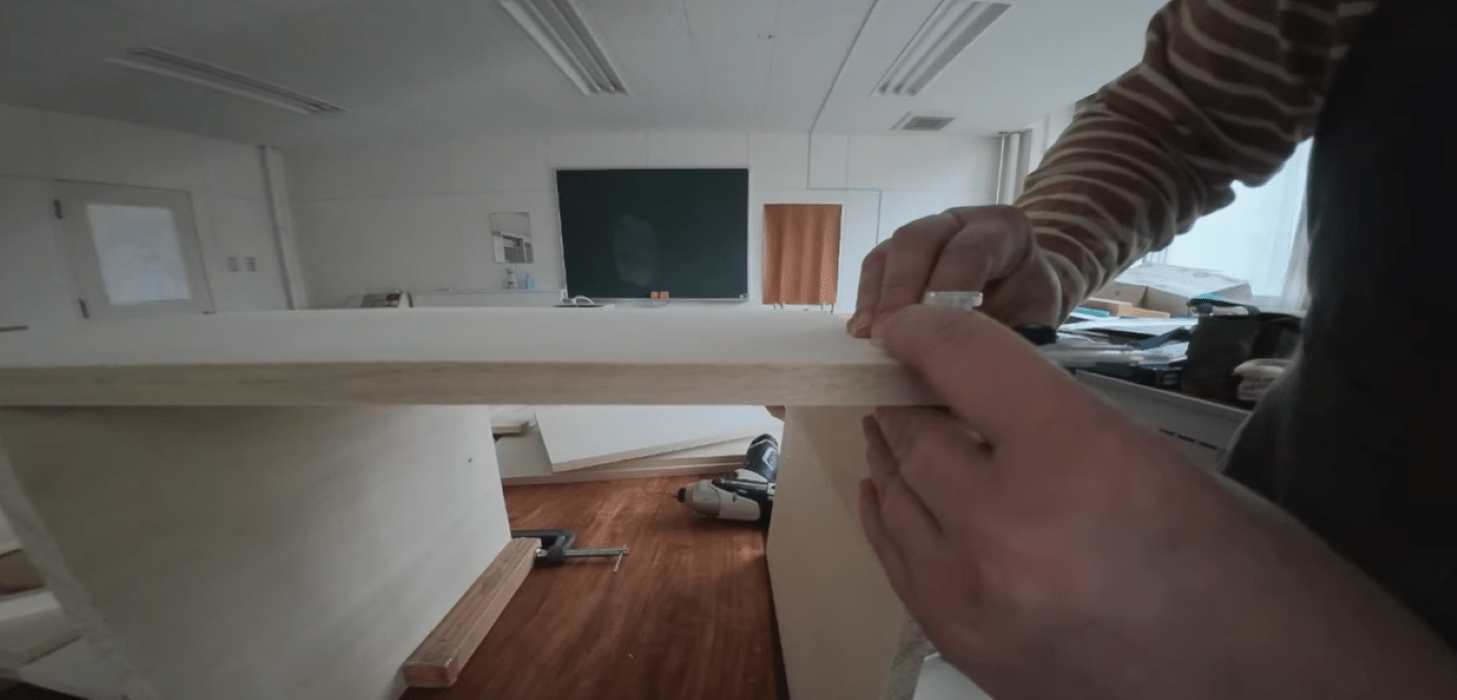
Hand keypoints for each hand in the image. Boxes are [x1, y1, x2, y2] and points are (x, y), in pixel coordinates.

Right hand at [847, 206, 1066, 337]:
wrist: (1024, 294)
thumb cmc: (1028, 308)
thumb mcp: (1033, 320)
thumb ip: (1002, 336)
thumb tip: (966, 370)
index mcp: (1003, 229)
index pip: (969, 251)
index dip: (945, 290)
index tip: (929, 334)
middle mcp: (959, 222)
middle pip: (918, 241)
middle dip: (900, 291)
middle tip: (890, 337)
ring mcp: (924, 234)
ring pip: (889, 253)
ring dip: (877, 299)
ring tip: (871, 339)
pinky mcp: (899, 253)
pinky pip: (874, 268)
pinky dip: (867, 301)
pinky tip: (864, 334)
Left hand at [860, 305, 1456, 699]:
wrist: (1271, 688)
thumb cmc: (1243, 568)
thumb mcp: (1156, 459)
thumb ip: (1056, 422)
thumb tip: (972, 398)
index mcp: (1075, 457)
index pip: (963, 362)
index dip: (926, 332)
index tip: (909, 326)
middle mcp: (1009, 526)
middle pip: (918, 434)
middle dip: (910, 399)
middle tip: (907, 381)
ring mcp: (977, 595)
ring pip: (894, 497)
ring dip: (893, 456)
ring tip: (893, 429)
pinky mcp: (964, 644)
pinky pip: (897, 562)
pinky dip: (889, 517)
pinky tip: (889, 491)